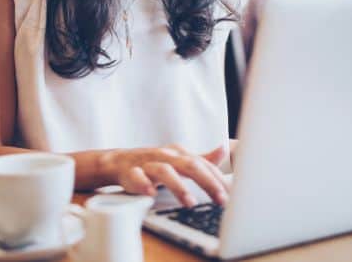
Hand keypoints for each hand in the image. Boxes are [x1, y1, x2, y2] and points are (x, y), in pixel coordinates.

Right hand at [100, 144, 229, 206]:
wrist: (119, 162)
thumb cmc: (153, 163)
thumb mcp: (179, 160)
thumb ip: (202, 159)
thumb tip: (224, 149)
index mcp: (180, 154)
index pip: (204, 165)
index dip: (219, 180)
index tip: (232, 195)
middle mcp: (166, 156)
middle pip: (190, 165)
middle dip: (207, 182)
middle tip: (221, 200)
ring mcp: (148, 163)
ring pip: (165, 171)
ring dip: (178, 186)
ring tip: (190, 203)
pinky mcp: (130, 172)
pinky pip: (136, 176)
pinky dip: (144, 184)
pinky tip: (151, 194)